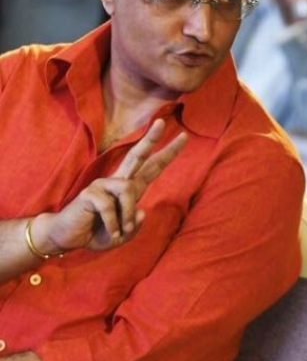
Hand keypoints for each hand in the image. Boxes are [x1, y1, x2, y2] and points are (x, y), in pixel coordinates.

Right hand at [34, 119, 186, 252]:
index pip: (153, 166)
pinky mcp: (91, 192)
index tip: (184, 137)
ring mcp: (103, 184)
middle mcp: (119, 181)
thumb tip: (142, 211)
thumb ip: (135, 227)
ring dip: (127, 216)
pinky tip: (110, 231)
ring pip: (128, 190)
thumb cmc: (97, 232)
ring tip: (121, 230)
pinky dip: (113, 224)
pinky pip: (110, 207)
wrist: (68, 238)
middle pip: (138, 155)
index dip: (168, 153)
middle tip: (162, 122)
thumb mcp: (123, 235)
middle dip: (151, 139)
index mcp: (131, 187)